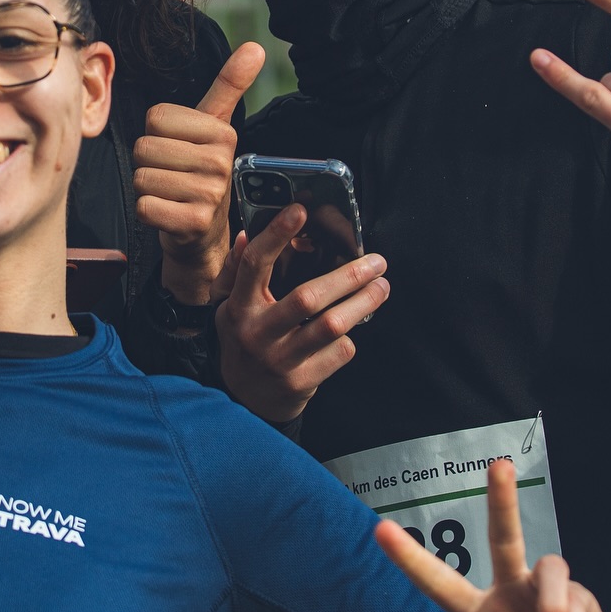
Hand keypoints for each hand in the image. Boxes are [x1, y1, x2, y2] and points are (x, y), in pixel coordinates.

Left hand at [134, 43, 265, 303]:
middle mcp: (221, 162)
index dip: (157, 135)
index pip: (155, 117)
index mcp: (223, 133)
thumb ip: (230, 86)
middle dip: (149, 163)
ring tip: (170, 195)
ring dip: (147, 189)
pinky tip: (167, 214)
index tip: (178, 149)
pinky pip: (143, 206)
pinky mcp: (193, 223)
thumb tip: (256, 46)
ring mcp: (210, 195)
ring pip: (142, 177)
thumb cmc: (201, 173)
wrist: (204, 235)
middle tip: (172, 176)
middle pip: (145, 147)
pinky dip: (147, 212)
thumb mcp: (214, 127)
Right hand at [215, 205, 388, 422]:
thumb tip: (247, 235)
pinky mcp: (300, 381)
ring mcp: (279, 360)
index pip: (255, 265)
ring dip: (363, 303)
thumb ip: (235, 271)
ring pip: (331, 326)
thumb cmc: (244, 340)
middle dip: (347, 277)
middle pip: (307, 298)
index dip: (276, 235)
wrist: (246, 401)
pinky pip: (338, 352)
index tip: (300, 210)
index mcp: (238, 307)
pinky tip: (352, 330)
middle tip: (376, 262)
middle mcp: (256, 333)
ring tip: (382, 288)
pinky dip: (349, 339)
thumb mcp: (228, 307)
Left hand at [376, 461, 610, 611]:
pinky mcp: (578, 595)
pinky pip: (578, 601)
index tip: (381, 529)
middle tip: (500, 465)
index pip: (439, 583)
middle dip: (502, 500)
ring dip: (556, 608)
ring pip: (551, 569)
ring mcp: (543, 590)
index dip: (410, 558)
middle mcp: (509, 592)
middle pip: (502, 538)